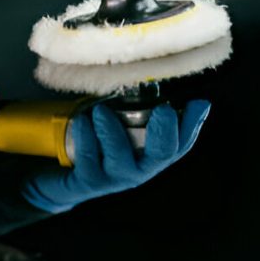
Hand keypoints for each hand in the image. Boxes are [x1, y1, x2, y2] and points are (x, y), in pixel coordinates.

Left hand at [21, 99, 210, 212]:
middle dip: (165, 132)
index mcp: (150, 153)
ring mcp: (114, 178)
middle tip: (164, 109)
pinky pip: (89, 161)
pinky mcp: (88, 181)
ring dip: (113, 133)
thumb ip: (140, 106)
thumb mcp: (119, 121)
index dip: (192, 125)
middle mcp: (139, 168)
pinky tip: (82, 121)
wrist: (61, 178)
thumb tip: (158, 79)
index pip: (180, 142)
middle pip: (161, 155)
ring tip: (101, 111)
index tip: (199, 103)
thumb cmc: (97, 142)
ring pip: (122, 160)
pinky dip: (86, 139)